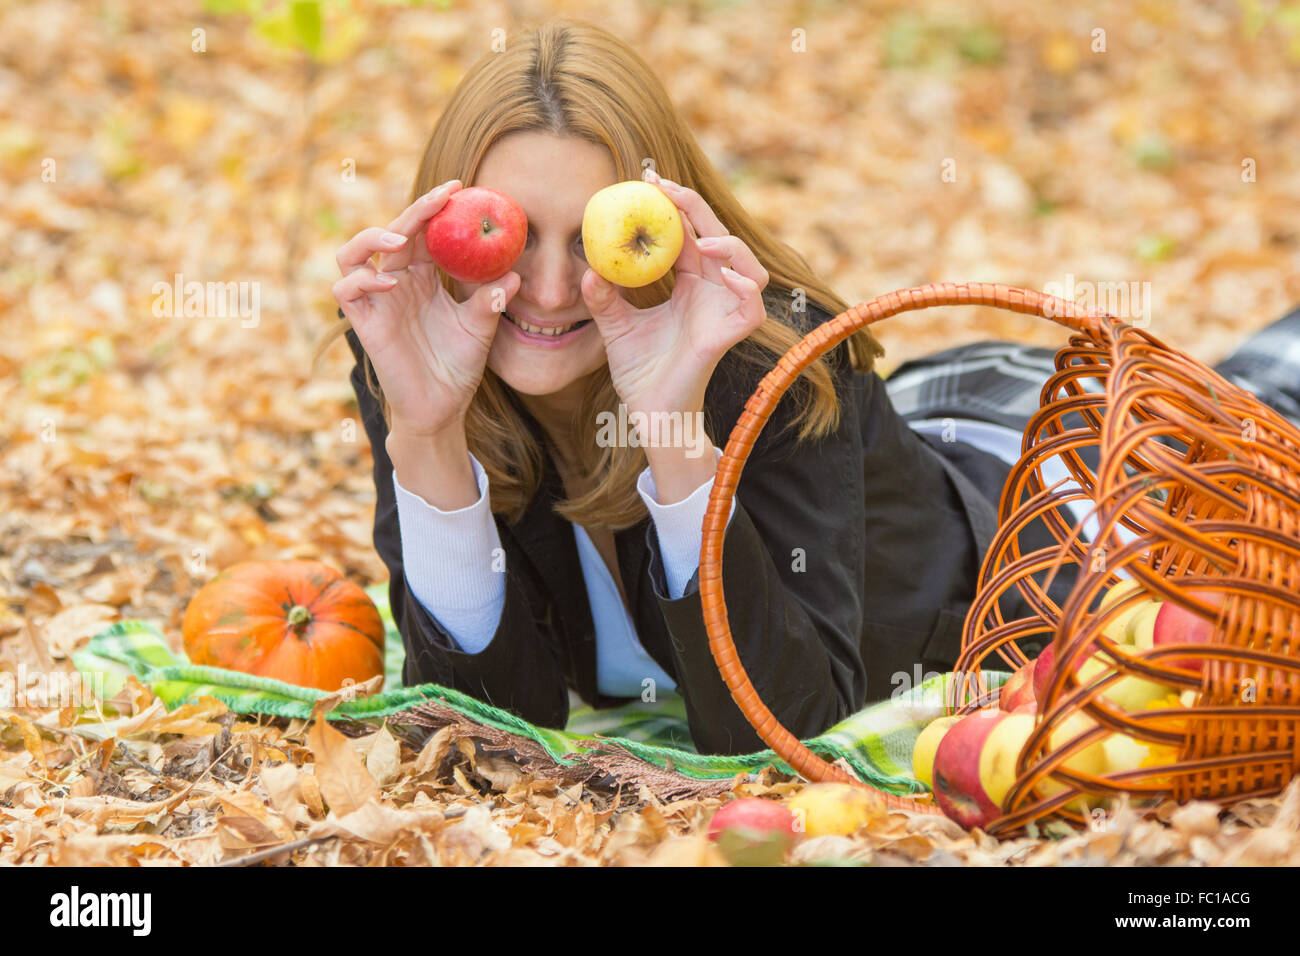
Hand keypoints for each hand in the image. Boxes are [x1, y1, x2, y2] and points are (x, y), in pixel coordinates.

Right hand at [332, 180, 521, 437]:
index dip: (435, 207)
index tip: (460, 188)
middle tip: (442, 198)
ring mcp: (377, 300)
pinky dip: (363, 279)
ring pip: (352, 253)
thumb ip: (492, 300)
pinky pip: (347, 289)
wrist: (441, 409)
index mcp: (422, 276)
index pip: (422, 231)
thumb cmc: (457, 366)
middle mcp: (395, 281)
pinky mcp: (364, 323)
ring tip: (401, 239)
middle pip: (392, 232)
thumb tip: (515, 276)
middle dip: (414, 211)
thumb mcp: (480, 328)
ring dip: (372, 238)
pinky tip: (392, 282)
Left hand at [579, 169, 769, 416]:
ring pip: (749, 267)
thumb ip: (603, 298)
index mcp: (689, 286)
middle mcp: (711, 294)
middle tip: (663, 188)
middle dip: (695, 208)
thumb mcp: (614, 327)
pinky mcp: (728, 337)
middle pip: (718, 238)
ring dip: (728, 245)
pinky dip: (743, 286)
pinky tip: (720, 275)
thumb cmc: (639, 375)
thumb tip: (587, 270)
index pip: (689, 235)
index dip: (674, 206)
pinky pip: (752, 307)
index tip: (648, 181)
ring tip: (697, 240)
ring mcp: (723, 314)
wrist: (649, 415)